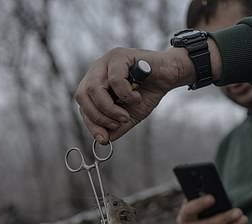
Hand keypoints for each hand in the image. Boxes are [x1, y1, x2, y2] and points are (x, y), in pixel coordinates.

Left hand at [74, 47, 191, 142]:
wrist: (170, 75)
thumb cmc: (148, 92)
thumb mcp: (130, 115)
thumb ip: (116, 127)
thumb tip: (103, 140)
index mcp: (96, 82)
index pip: (83, 103)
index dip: (91, 123)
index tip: (103, 138)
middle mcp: (97, 70)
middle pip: (82, 95)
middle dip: (97, 116)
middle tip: (117, 125)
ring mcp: (107, 61)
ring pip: (94, 88)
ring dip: (110, 108)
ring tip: (126, 115)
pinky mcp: (119, 55)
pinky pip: (114, 80)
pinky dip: (126, 95)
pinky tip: (137, 97)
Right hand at [177, 195, 247, 223]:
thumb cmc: (197, 219)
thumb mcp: (194, 210)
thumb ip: (200, 201)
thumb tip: (213, 192)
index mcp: (183, 218)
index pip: (189, 210)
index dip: (199, 204)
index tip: (212, 198)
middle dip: (224, 218)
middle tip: (238, 212)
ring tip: (244, 219)